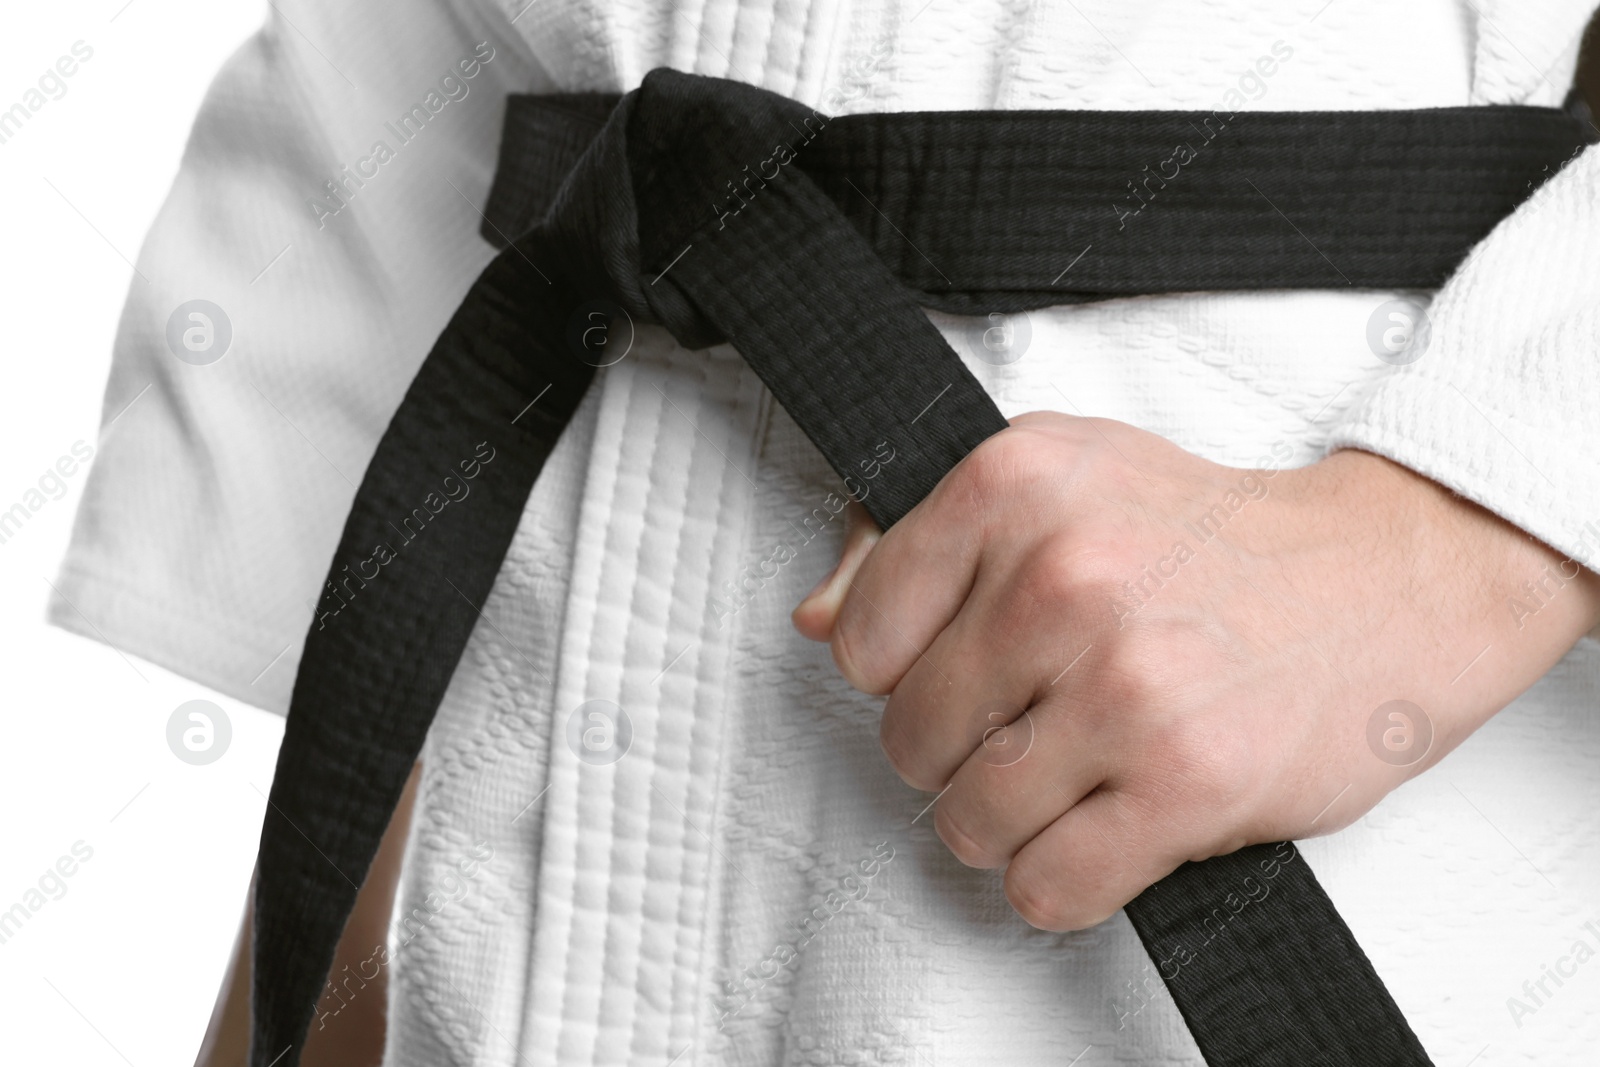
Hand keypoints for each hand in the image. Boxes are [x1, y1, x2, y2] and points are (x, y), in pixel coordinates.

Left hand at [792, 412, 1599, 930]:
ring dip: (1007, 823)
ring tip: (1069, 776)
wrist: (1382, 581)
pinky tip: (1102, 827)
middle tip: (1033, 723)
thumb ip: (911, 545)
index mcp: (1012, 486)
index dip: (905, 672)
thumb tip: (814, 620)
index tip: (967, 666)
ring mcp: (1123, 685)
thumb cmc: (1207, 540)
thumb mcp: (1054, 484)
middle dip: (959, 752)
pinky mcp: (1184, 784)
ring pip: (966, 822)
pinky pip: (1046, 886)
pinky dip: (1060, 879)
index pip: (860, 640)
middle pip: (908, 740)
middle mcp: (1061, 578)